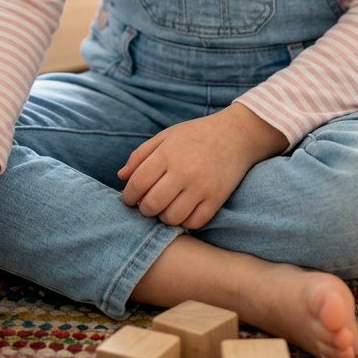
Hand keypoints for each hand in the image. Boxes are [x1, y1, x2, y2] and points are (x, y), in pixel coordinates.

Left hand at [118, 105, 287, 229]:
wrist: (236, 134)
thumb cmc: (196, 135)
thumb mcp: (166, 136)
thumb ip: (141, 155)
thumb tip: (121, 177)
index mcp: (168, 153)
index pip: (138, 184)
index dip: (128, 196)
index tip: (130, 198)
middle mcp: (184, 171)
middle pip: (152, 205)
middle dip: (144, 209)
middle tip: (147, 204)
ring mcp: (202, 186)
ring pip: (171, 218)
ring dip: (163, 217)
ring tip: (166, 207)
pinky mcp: (217, 198)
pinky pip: (194, 223)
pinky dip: (184, 221)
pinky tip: (183, 210)